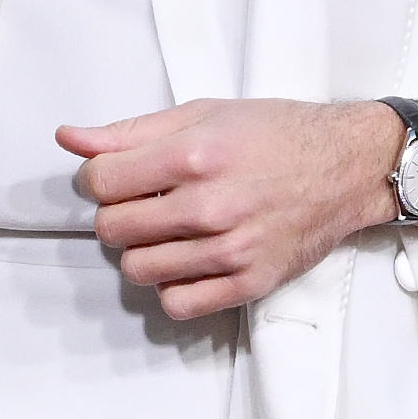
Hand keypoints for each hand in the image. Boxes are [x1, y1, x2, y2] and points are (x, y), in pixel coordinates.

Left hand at [61, 99, 417, 318]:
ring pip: (138, 270)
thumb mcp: (203, 114)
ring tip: (166, 232)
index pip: (101, 181)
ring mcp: (231, 249)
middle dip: (116, 215)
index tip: (113, 178)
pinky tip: (186, 261)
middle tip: (141, 205)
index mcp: (195, 155)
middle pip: (113, 229)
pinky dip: (172, 286)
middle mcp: (211, 205)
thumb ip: (131, 131)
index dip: (97, 178)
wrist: (346, 166)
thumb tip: (71, 139)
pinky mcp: (249, 281)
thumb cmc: (279, 136)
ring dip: (141, 252)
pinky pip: (179, 303)